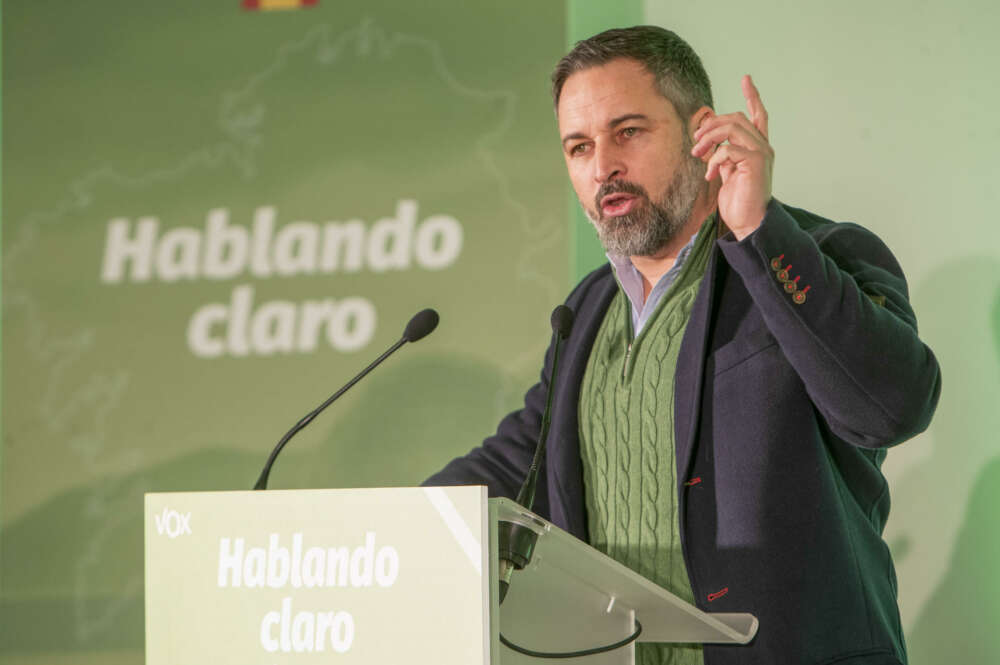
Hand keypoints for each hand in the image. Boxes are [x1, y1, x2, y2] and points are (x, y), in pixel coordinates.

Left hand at [691, 75, 773, 240]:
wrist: (748, 223)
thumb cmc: (738, 201)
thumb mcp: (728, 173)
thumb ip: (723, 156)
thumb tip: (710, 144)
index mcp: (758, 147)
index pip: (759, 115)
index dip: (753, 96)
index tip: (746, 79)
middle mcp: (763, 147)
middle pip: (736, 118)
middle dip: (711, 125)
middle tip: (695, 142)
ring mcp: (762, 153)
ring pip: (733, 128)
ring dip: (710, 138)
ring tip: (698, 154)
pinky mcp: (756, 163)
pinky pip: (729, 149)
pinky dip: (714, 159)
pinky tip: (709, 175)